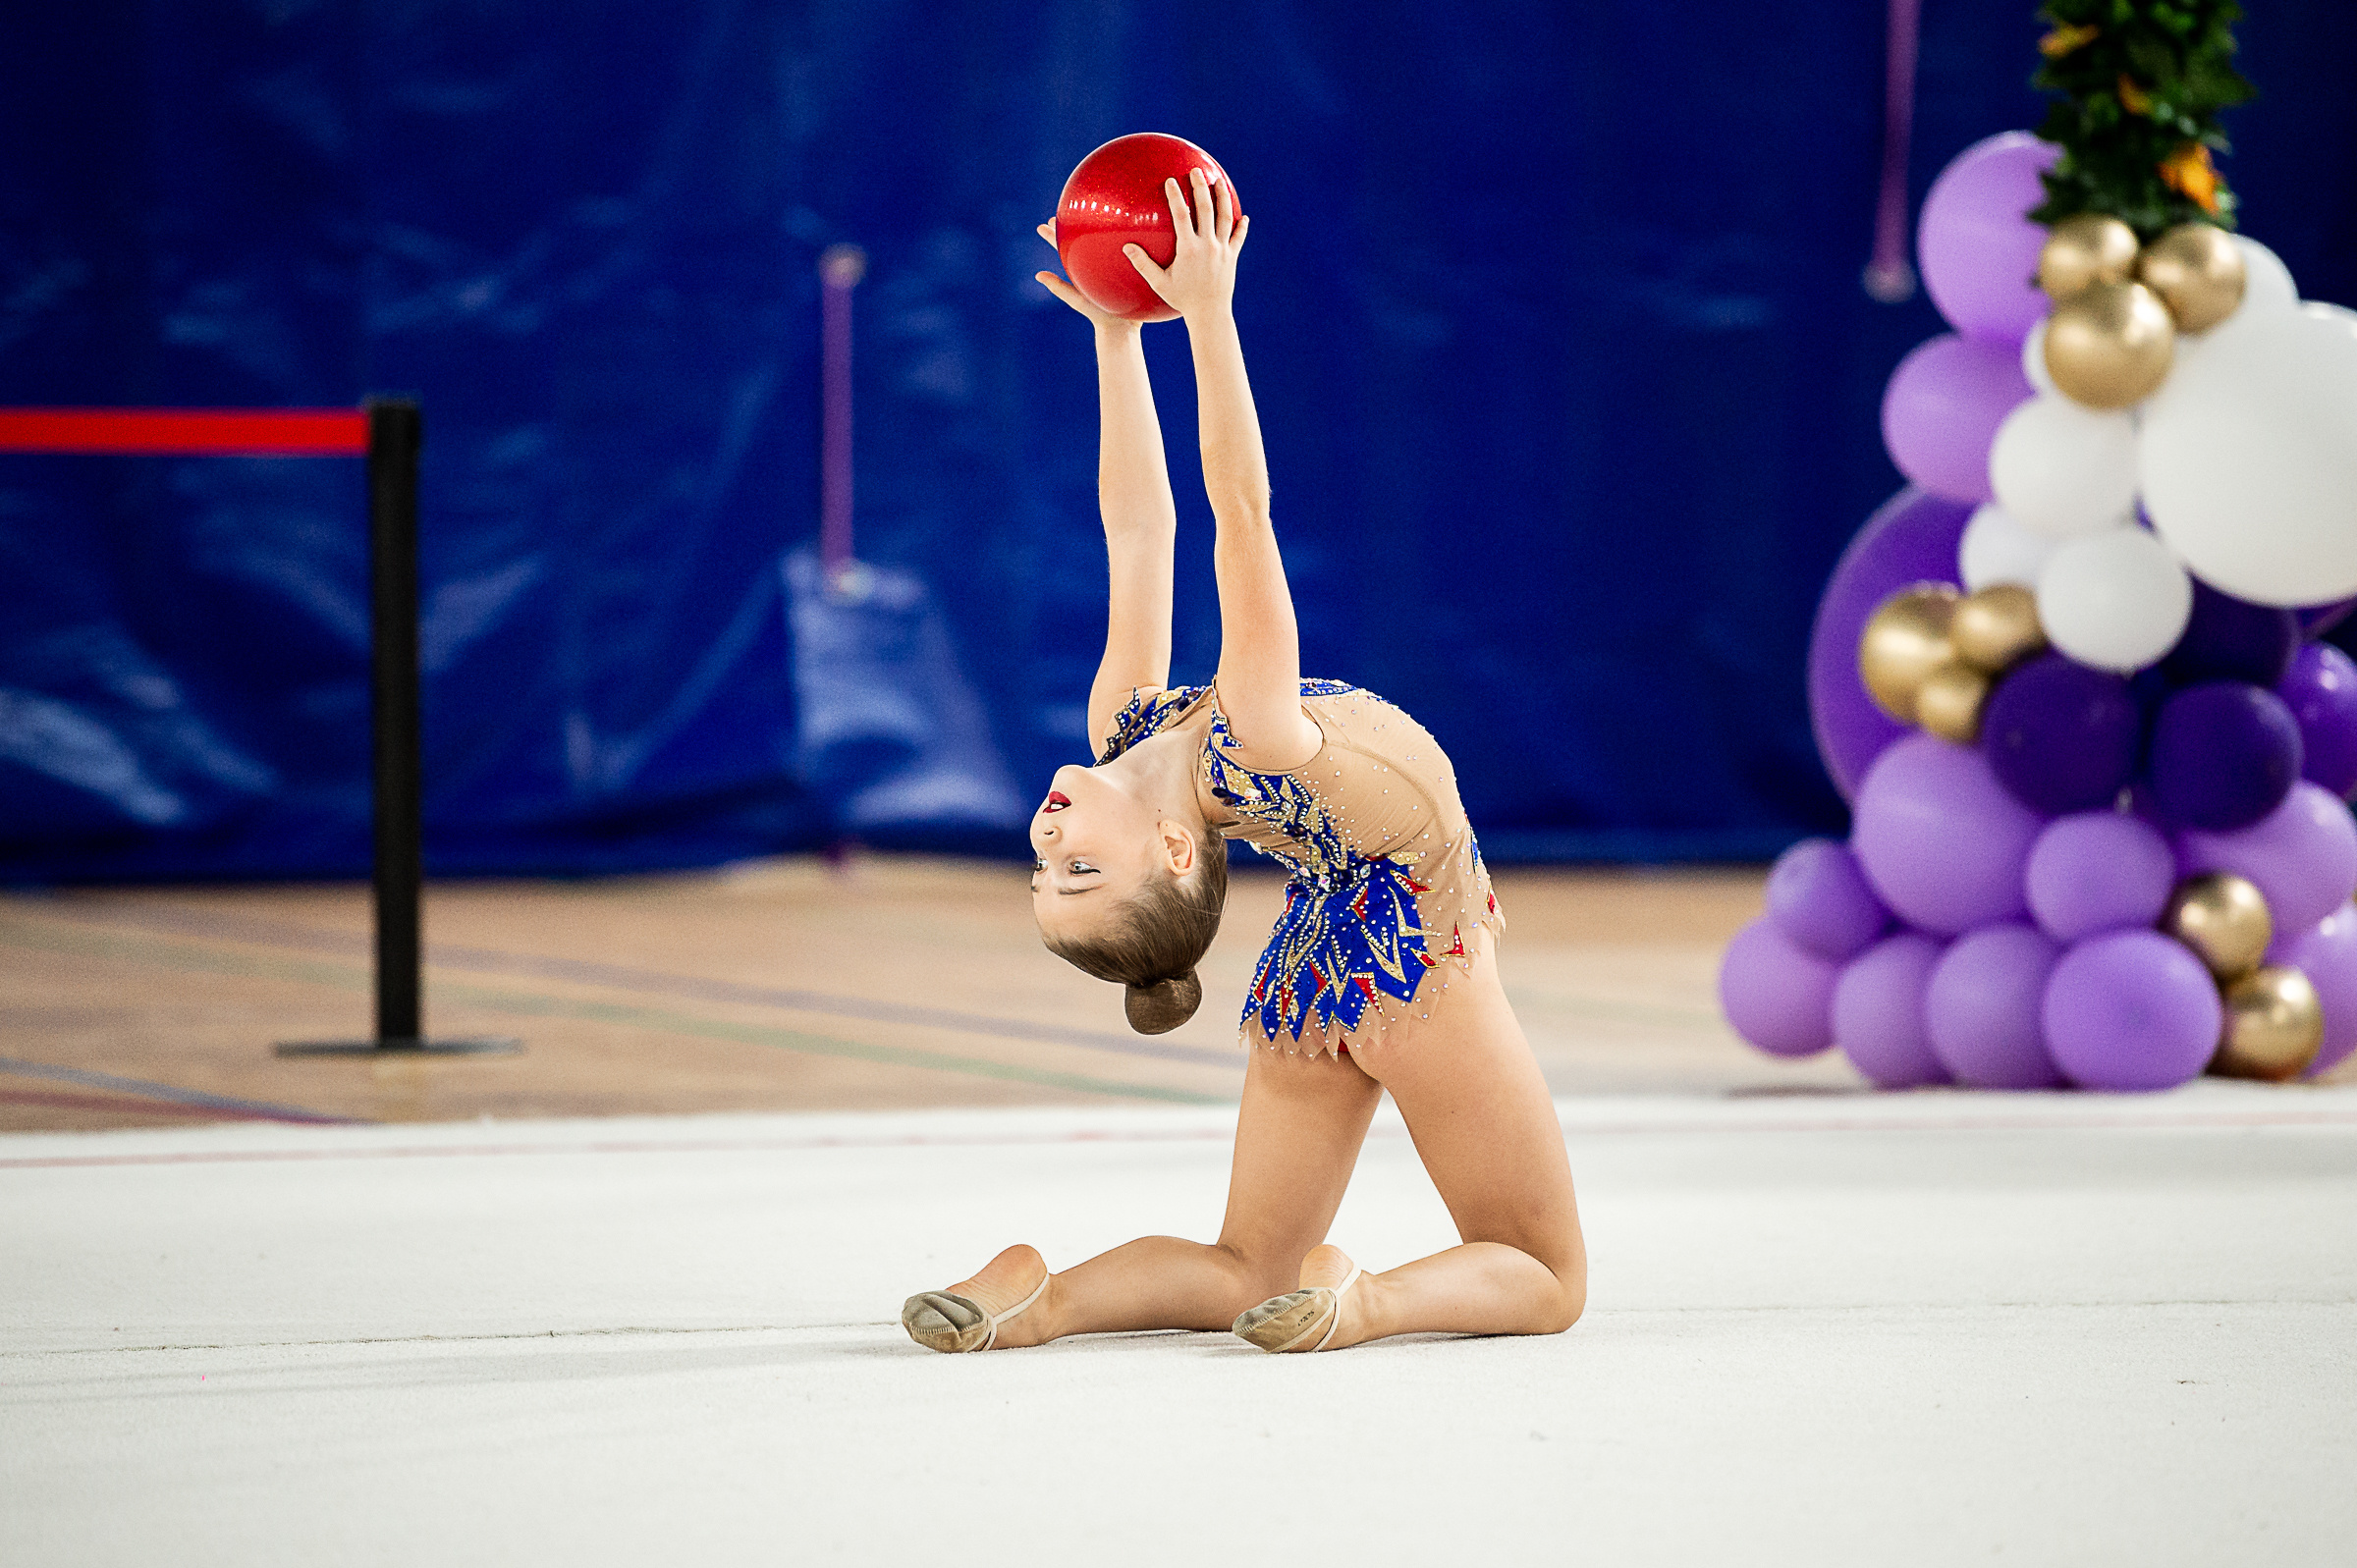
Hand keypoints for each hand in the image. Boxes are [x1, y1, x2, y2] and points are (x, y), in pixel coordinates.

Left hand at [1034, 220, 1136, 332]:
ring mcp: (1108, 268)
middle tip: (1062, 213)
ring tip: (1087, 216)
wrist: (1121, 326)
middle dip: (1069, 227)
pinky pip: (1119, 251)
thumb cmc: (1098, 314)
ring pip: (1098, 243)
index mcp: (1079, 269)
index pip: (1062, 248)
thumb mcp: (1077, 299)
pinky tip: (1120, 230)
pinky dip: (1116, 239)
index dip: (1052, 235)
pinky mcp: (1123, 270)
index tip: (1043, 223)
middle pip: (1078, 241)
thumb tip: (1038, 275)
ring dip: (1091, 229)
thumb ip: (1059, 288)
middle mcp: (1092, 266)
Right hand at [1125, 167, 1247, 321]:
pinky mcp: (1232, 257)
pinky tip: (1243, 218)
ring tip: (1219, 182)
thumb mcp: (1159, 283)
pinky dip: (1241, 227)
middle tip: (1196, 171)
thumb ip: (1143, 264)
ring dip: (1222, 197)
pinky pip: (1238, 237)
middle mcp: (1207, 245)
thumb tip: (1127, 247)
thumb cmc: (1182, 300)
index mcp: (1188, 248)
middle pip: (1205, 208)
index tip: (1171, 181)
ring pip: (1224, 217)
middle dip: (1201, 187)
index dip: (1176, 196)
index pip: (1181, 215)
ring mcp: (1222, 250)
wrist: (1210, 314)